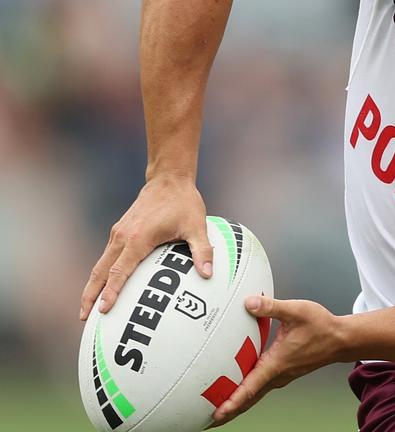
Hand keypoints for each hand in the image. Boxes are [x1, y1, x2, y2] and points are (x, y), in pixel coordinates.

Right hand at [79, 175, 211, 318]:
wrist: (169, 178)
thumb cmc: (183, 202)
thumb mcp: (197, 226)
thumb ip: (202, 250)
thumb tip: (208, 274)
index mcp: (138, 238)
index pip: (120, 271)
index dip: (111, 292)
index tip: (103, 310)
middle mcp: (123, 236)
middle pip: (100, 271)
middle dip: (90, 295)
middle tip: (84, 318)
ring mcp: (119, 233)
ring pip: (100, 264)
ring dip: (92, 285)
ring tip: (88, 308)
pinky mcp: (120, 230)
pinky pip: (106, 256)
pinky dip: (101, 273)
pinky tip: (103, 284)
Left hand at [210, 296, 342, 426]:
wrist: (341, 339)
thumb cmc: (321, 327)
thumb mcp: (296, 311)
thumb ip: (271, 307)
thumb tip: (249, 303)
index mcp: (277, 363)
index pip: (250, 387)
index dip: (232, 402)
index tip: (216, 413)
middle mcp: (278, 374)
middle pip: (249, 398)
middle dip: (229, 410)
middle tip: (208, 419)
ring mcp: (282, 375)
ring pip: (255, 394)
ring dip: (237, 402)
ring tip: (218, 406)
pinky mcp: (284, 371)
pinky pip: (261, 386)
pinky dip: (247, 391)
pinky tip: (239, 385)